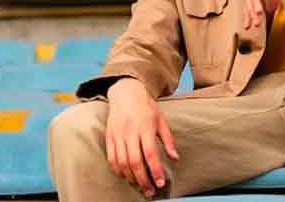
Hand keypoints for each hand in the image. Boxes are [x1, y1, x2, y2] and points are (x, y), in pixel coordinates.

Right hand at [106, 78, 178, 197]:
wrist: (126, 93)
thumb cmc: (146, 107)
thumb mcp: (161, 121)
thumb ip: (168, 140)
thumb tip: (175, 158)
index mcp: (145, 127)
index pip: (150, 153)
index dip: (155, 170)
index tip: (160, 183)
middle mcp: (130, 131)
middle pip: (135, 161)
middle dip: (143, 179)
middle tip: (150, 191)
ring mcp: (118, 134)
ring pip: (122, 162)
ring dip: (130, 177)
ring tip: (139, 185)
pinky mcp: (109, 136)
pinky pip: (111, 157)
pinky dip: (118, 169)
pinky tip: (125, 176)